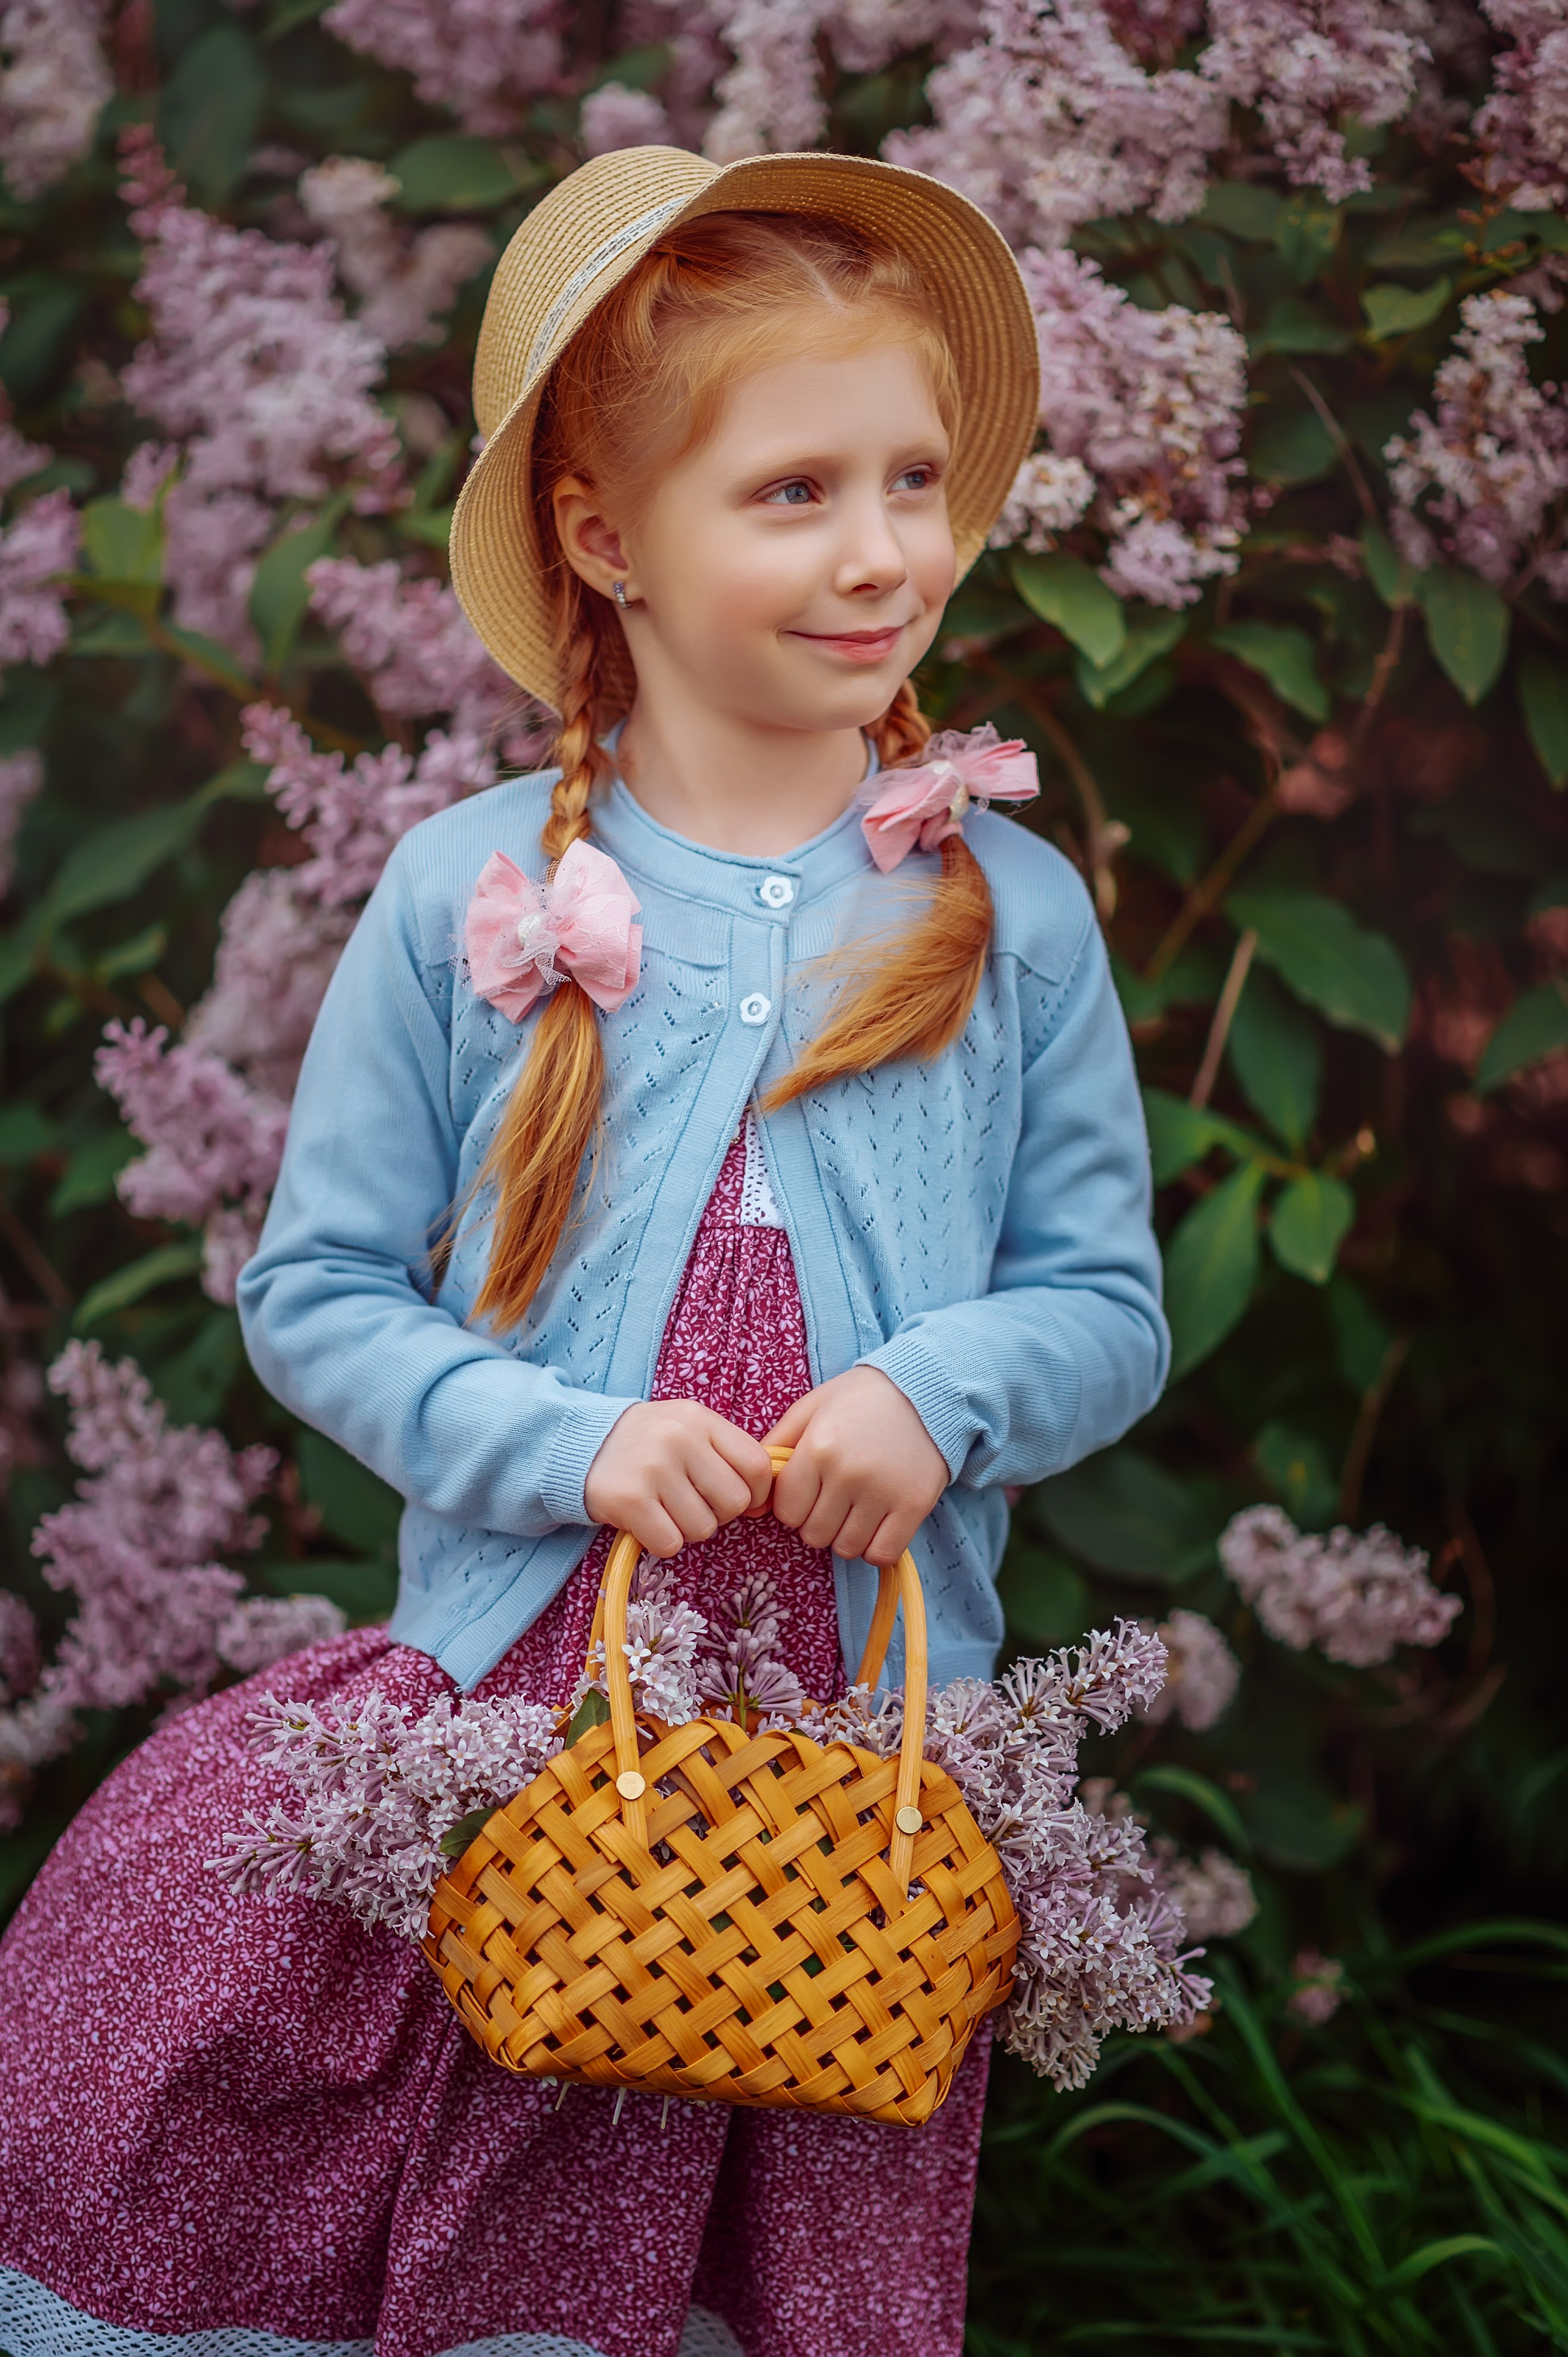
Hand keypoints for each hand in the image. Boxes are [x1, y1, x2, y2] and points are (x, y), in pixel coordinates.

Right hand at [584, 1399, 774, 1557]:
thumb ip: (727, 1454)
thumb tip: (764, 1502)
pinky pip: (670, 1543)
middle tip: (692, 1502)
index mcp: (701, 1419)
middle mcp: (679, 1438)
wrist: (580, 1445)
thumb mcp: (688, 1428)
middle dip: (719, 1513)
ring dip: (687, 1529)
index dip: (755, 1493)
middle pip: (734, 1502)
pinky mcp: (630, 1500)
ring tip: (665, 1508)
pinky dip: (662, 1541)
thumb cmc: (648, 1443)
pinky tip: (648, 1521)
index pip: (757, 1466)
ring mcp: (654, 1469)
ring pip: (703, 1528)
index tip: (738, 1497)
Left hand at [764, 1366, 948, 1566]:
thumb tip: (752, 1503)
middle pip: (814, 1534)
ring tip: (857, 1508)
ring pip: (846, 1548)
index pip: (787, 1512)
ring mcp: (883, 1491)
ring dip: (847, 1535)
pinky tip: (877, 1524)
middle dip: (818, 1521)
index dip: (794, 1507)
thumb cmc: (860, 1400)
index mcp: (818, 1448)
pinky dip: (876, 1547)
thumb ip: (776, 1448)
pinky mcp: (914, 1505)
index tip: (810, 1492)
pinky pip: (882, 1553)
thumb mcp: (810, 1409)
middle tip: (835, 1498)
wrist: (926, 1391)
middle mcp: (848, 1473)